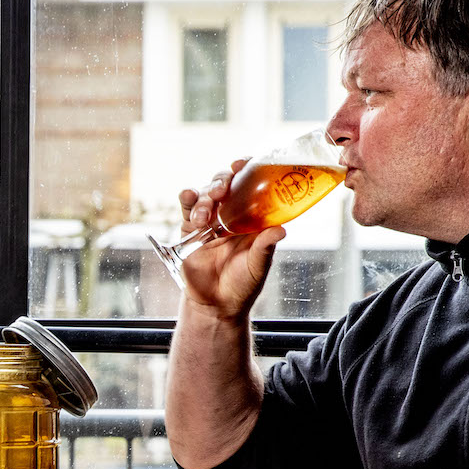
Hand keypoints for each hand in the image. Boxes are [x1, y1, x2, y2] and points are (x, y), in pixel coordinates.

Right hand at [176, 157, 280, 318]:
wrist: (216, 305)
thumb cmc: (243, 285)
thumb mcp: (258, 265)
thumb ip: (265, 246)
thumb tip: (281, 229)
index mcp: (252, 217)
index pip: (251, 185)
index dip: (249, 169)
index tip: (247, 162)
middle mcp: (231, 215)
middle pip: (226, 183)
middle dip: (222, 179)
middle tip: (223, 187)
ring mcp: (210, 221)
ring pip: (205, 194)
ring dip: (204, 195)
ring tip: (206, 212)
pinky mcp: (191, 230)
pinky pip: (187, 208)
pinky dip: (187, 199)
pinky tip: (188, 197)